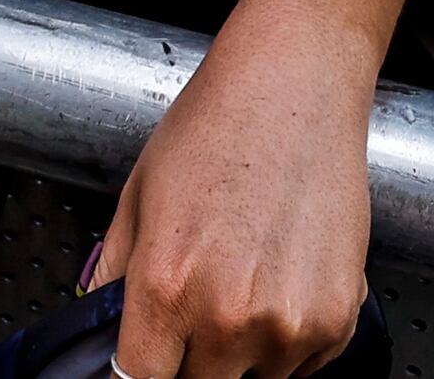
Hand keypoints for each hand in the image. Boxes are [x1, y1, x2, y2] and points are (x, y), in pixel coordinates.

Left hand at [90, 3, 380, 378]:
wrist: (296, 84)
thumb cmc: (218, 126)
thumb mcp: (138, 198)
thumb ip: (111, 278)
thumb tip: (96, 329)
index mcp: (165, 289)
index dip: (139, 371)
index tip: (147, 357)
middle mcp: (228, 318)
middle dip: (189, 360)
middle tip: (195, 309)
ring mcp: (289, 326)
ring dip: (243, 353)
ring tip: (244, 279)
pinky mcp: (338, 320)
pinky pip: (303, 365)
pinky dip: (290, 340)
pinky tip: (280, 279)